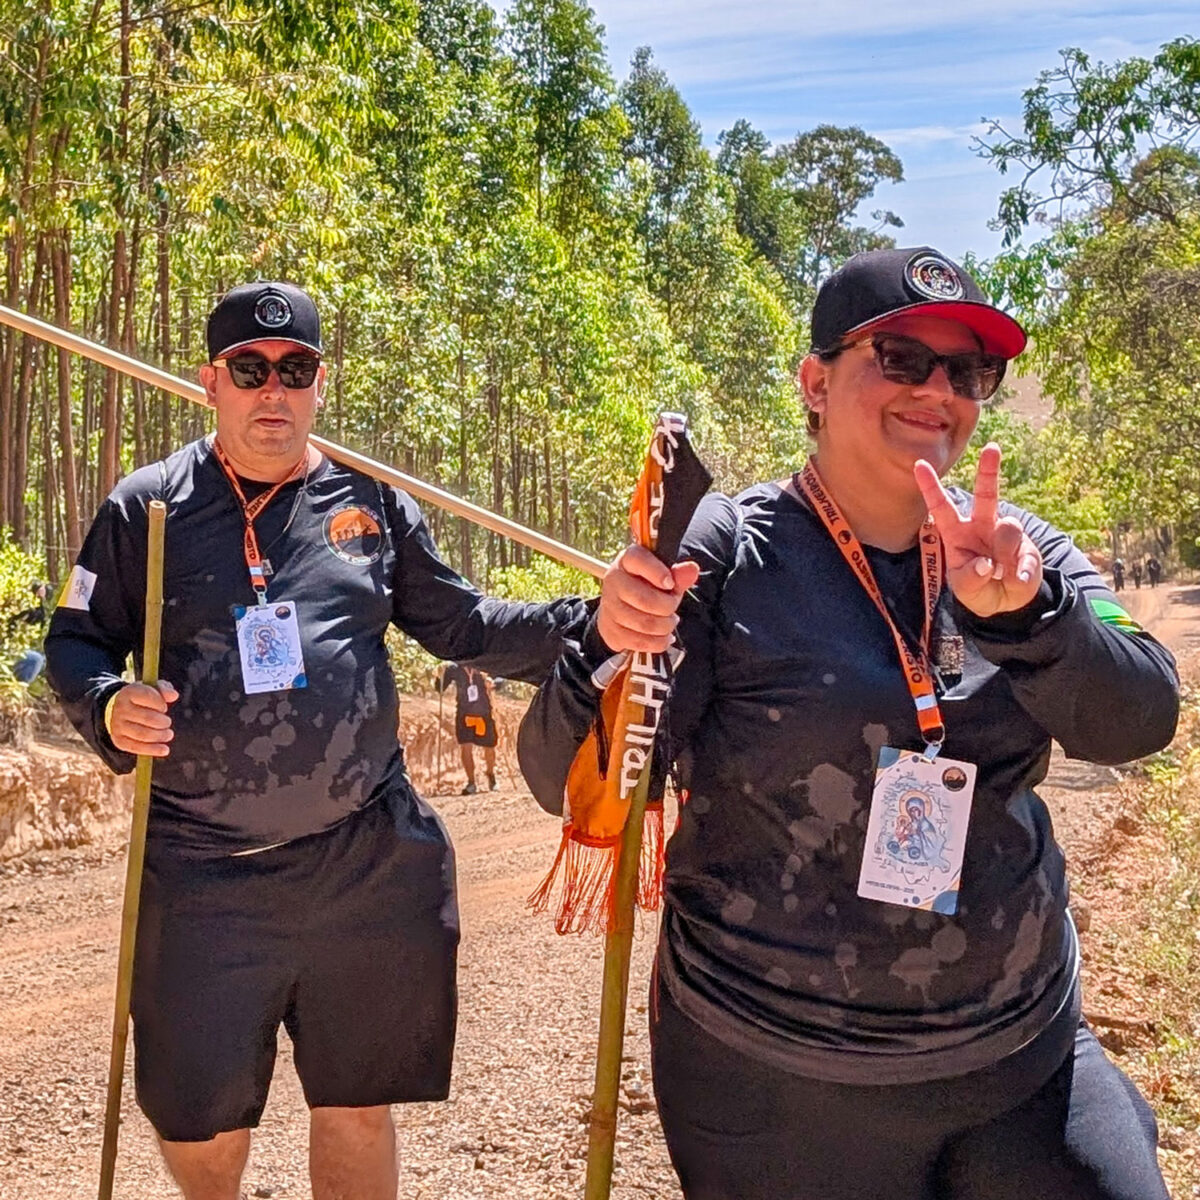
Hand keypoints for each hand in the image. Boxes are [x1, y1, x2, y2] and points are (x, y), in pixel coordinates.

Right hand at [107, 680, 178, 756]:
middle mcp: (120, 708)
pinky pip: (136, 747)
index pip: (147, 696)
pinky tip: (165, 750)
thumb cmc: (141, 699)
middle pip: (147, 718)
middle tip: (167, 723)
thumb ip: (164, 689)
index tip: (164, 708)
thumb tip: (174, 695)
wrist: (117, 710)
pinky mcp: (118, 740)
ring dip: (160, 736)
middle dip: (163, 722)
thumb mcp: (151, 689)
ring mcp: (117, 725)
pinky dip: (152, 750)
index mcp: (128, 692)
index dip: (160, 703)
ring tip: (168, 734)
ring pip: (142, 734)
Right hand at [596, 545, 699, 652]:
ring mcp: (609, 607)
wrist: (620, 607)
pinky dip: (658, 642)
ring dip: (666, 626)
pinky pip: (640, 642)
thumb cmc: (647, 587)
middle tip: (673, 606)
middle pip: (645, 599)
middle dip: (668, 607)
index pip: (638, 559)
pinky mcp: (611, 630)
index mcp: (627, 561)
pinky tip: (664, 636)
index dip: (657, 572)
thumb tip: (692, 570)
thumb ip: (678, 575)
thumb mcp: (664, 577)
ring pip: (645, 624)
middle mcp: (614, 581)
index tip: (670, 584)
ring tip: (669, 622)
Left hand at [913, 443, 1042, 617]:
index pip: (941, 507)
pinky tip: (1017, 579)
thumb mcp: (965, 589)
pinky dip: (1021, 572)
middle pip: (985, 495)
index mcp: (957, 533)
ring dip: (1004, 553)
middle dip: (989, 471)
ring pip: (1008, 528)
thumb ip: (970, 578)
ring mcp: (1006, 535)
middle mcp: (981, 526)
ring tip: (999, 573)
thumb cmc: (976, 589)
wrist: (1006, 603)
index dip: (930, 487)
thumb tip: (986, 564)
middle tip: (992, 448)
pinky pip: (1026, 555)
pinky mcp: (1027, 548)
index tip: (919, 464)